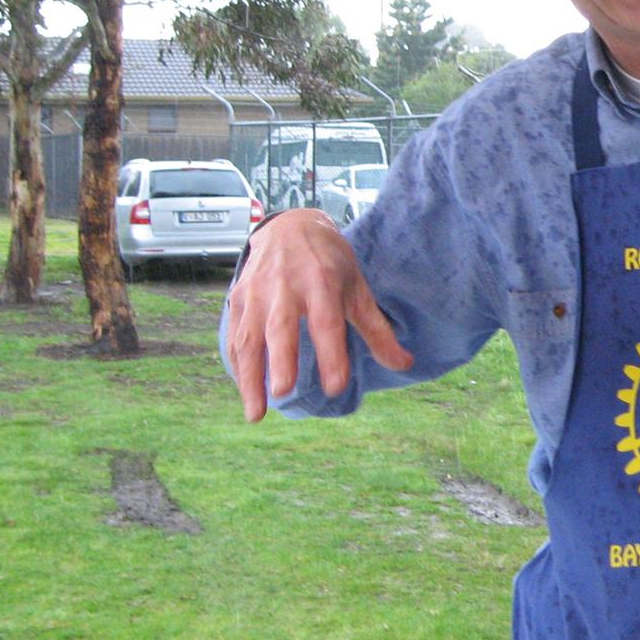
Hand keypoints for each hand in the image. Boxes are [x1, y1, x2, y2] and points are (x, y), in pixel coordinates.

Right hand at [225, 209, 412, 421]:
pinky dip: (238, 366)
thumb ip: (376, 329)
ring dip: (251, 377)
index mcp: (322, 282)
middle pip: (281, 327)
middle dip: (281, 360)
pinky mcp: (239, 297)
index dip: (332, 355)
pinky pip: (235, 335)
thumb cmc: (329, 262)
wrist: (290, 226)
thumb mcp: (357, 288)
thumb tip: (404, 364)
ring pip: (249, 337)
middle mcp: (285, 286)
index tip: (336, 387)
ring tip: (257, 413)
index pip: (327, 322)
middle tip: (285, 392)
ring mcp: (257, 292)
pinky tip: (247, 391)